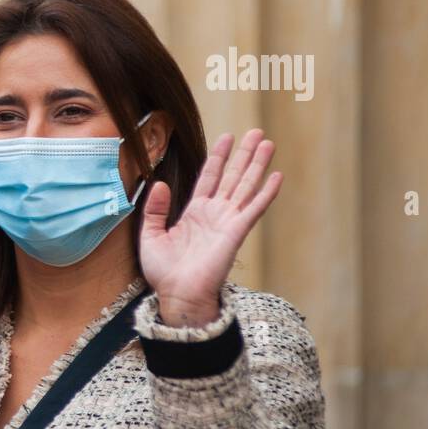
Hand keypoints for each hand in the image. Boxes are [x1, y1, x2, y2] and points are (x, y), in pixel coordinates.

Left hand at [139, 129, 280, 326]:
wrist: (176, 295)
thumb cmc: (164, 272)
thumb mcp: (151, 235)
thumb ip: (155, 209)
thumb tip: (160, 184)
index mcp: (195, 212)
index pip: (209, 177)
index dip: (219, 157)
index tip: (227, 137)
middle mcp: (214, 213)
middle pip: (232, 176)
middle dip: (244, 154)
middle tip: (256, 132)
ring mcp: (227, 222)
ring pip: (245, 186)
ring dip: (257, 165)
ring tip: (267, 143)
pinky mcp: (236, 232)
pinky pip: (254, 209)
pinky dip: (266, 192)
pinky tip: (276, 176)